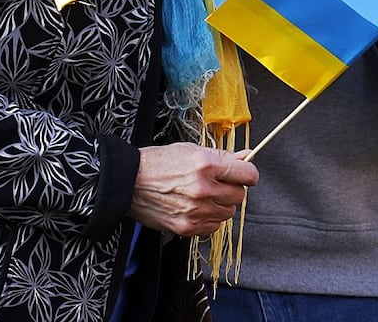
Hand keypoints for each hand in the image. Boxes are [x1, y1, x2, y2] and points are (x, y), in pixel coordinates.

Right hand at [130, 143, 258, 236]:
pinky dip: (209, 219)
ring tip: (203, 196)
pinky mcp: (187, 227)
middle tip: (217, 184)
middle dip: (232, 189)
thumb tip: (245, 157)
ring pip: (227, 213)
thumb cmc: (159, 162)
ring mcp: (196, 211)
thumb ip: (222, 156)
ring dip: (220, 205)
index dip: (248, 174)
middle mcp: (204, 189)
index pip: (248, 175)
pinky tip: (196, 208)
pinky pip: (213, 227)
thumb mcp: (191, 150)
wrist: (129, 182)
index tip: (244, 174)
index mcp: (207, 165)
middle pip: (239, 196)